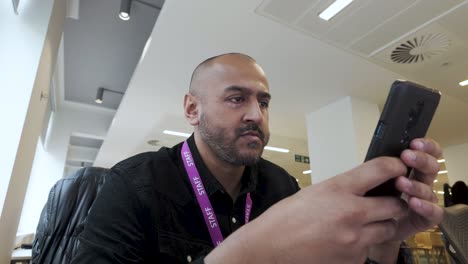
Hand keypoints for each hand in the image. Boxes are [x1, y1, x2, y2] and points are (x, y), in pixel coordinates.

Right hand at [207, 152, 414, 262]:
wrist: (271, 245)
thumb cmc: (287, 217)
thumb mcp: (316, 191)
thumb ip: (344, 188)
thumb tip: (368, 186)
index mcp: (339, 189)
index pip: (381, 170)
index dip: (395, 166)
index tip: (398, 167)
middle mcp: (352, 212)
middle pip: (395, 205)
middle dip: (394, 202)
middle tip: (387, 201)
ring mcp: (355, 239)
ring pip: (388, 229)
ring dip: (382, 224)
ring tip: (364, 223)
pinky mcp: (353, 259)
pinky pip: (371, 248)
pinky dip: (364, 243)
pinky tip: (346, 240)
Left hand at [369, 138, 443, 261]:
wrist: (358, 227)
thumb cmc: (362, 199)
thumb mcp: (364, 179)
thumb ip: (374, 167)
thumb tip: (377, 151)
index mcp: (407, 168)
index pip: (424, 152)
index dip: (424, 146)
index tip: (414, 142)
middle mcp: (418, 182)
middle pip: (430, 168)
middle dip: (421, 160)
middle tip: (407, 157)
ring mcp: (421, 201)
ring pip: (429, 190)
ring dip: (416, 184)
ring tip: (401, 182)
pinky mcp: (421, 220)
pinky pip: (433, 214)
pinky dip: (426, 207)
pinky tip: (413, 202)